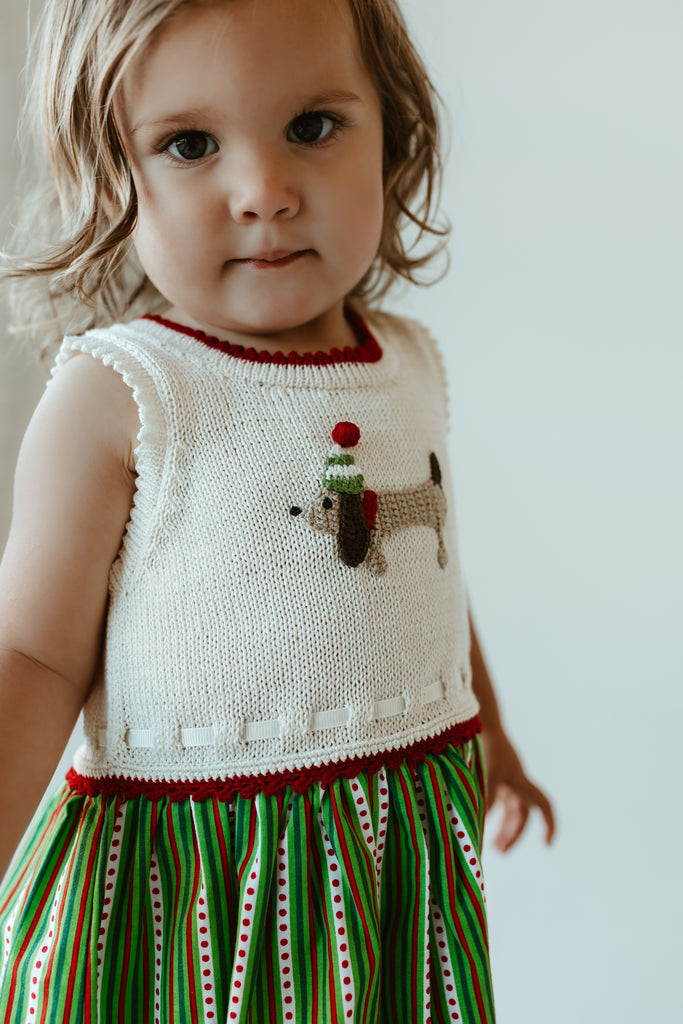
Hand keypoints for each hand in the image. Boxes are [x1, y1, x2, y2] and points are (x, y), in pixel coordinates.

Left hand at [479, 726, 555, 851]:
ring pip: (508, 807)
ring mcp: (504, 775)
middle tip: (499, 851)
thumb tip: (479, 827)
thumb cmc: (484, 744)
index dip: (549, 824)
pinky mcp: (492, 771)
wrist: (478, 717)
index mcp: (520, 781)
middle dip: (513, 833)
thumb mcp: (485, 774)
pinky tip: (478, 820)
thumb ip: (484, 800)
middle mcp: (516, 779)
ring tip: (490, 845)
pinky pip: (496, 797)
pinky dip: (490, 810)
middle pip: (521, 813)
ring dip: (501, 825)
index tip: (547, 845)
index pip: (543, 806)